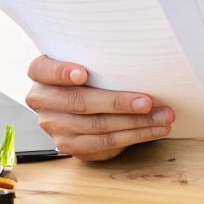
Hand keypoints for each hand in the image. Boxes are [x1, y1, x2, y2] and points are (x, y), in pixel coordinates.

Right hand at [24, 55, 174, 160]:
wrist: (75, 102)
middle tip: (148, 101)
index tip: (83, 74)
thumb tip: (138, 57)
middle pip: (79, 102)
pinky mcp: (69, 146)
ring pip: (97, 126)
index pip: (43, 70)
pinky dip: (134, 136)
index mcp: (40, 74)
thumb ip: (96, 59)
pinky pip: (104, 143)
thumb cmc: (87, 75)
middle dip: (118, 102)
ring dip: (135, 123)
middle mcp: (42, 100)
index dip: (62, 72)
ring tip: (162, 116)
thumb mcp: (84, 60)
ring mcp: (54, 126)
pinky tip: (153, 130)